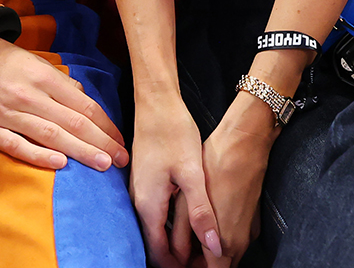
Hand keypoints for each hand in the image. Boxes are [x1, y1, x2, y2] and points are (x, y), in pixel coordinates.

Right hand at [0, 36, 128, 170]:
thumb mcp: (32, 61)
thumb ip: (58, 81)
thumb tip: (82, 96)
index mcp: (42, 76)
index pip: (82, 103)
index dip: (105, 123)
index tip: (121, 139)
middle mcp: (28, 95)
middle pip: (72, 122)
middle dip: (101, 142)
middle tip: (122, 159)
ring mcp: (7, 113)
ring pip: (50, 135)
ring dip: (80, 151)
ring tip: (103, 164)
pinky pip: (17, 146)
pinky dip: (39, 156)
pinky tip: (60, 164)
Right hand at [131, 88, 221, 267]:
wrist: (155, 101)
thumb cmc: (172, 131)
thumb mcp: (192, 172)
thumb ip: (201, 212)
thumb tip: (214, 247)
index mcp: (148, 205)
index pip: (159, 253)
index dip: (179, 267)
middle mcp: (139, 202)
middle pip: (155, 244)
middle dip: (178, 258)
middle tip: (204, 261)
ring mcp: (140, 191)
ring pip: (156, 229)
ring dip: (175, 241)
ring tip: (201, 246)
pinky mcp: (145, 181)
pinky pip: (155, 213)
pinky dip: (171, 224)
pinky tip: (189, 220)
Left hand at [171, 92, 273, 267]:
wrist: (245, 143)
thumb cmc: (215, 167)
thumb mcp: (187, 201)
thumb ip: (182, 237)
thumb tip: (175, 257)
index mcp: (223, 243)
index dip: (187, 267)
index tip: (176, 260)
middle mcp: (239, 243)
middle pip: (217, 266)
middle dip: (198, 262)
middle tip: (180, 248)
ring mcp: (247, 232)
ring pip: (226, 254)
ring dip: (207, 251)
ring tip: (188, 234)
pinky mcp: (251, 219)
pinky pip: (233, 239)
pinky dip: (219, 238)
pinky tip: (204, 220)